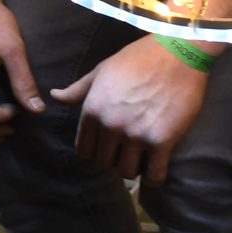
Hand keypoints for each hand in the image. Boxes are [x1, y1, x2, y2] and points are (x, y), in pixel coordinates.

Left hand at [51, 36, 209, 182]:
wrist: (177, 54)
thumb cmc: (137, 59)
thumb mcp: (102, 70)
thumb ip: (78, 90)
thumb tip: (54, 97)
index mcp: (93, 109)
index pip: (84, 150)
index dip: (94, 150)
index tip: (106, 147)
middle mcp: (111, 125)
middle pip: (104, 163)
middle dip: (113, 158)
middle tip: (125, 150)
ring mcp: (136, 134)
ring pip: (126, 172)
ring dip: (133, 168)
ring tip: (140, 157)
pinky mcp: (162, 141)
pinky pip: (154, 175)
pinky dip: (154, 178)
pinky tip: (156, 168)